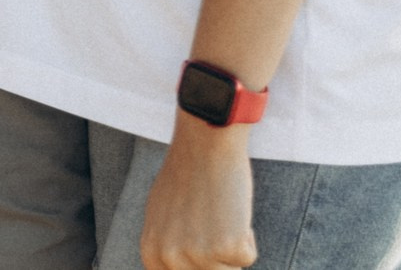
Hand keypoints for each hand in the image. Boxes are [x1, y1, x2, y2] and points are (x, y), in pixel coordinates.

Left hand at [138, 124, 256, 269]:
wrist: (205, 144)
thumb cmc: (187, 173)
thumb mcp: (163, 215)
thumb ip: (168, 246)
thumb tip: (178, 264)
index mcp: (152, 253)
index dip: (199, 263)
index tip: (206, 243)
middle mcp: (170, 259)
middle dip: (216, 255)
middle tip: (212, 222)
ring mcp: (198, 255)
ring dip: (231, 245)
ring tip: (219, 212)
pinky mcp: (227, 249)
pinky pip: (248, 256)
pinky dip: (247, 236)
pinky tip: (231, 208)